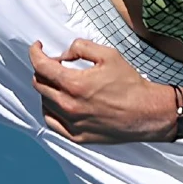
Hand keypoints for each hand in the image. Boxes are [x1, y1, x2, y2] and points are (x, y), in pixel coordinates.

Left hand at [28, 39, 177, 143]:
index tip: (38, 47)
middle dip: (42, 70)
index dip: (35, 53)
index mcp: (74, 84)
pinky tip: (58, 103)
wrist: (147, 113)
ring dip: (46, 89)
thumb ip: (81, 47)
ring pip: (44, 103)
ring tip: (59, 83)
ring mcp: (72, 123)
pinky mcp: (77, 136)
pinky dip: (50, 109)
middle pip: (39, 84)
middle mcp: (69, 105)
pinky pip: (52, 122)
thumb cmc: (131, 85)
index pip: (41, 66)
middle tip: (54, 64)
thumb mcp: (108, 55)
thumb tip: (64, 54)